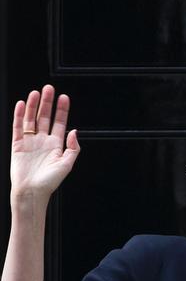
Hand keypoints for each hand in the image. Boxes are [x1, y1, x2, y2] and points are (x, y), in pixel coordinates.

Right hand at [10, 85, 79, 199]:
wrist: (32, 192)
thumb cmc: (49, 181)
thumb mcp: (67, 164)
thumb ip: (73, 147)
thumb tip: (74, 130)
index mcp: (56, 144)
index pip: (59, 122)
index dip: (62, 110)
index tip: (64, 97)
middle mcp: (43, 141)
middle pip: (45, 117)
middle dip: (47, 103)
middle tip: (49, 88)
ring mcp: (30, 142)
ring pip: (31, 119)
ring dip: (33, 106)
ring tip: (36, 93)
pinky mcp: (17, 145)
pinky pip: (18, 127)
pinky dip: (19, 115)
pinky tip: (22, 104)